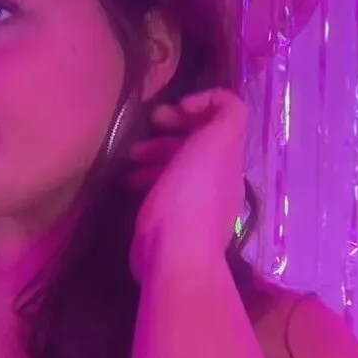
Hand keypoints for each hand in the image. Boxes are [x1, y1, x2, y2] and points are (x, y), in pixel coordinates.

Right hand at [126, 89, 247, 282]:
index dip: (199, 104)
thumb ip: (225, 114)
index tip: (171, 110)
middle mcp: (218, 177)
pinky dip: (147, 177)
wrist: (174, 254)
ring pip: (178, 163)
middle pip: (198, 140)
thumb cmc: (190, 194)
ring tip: (129, 157)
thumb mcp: (215, 142)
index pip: (224, 117)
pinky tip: (128, 182)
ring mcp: (197, 201)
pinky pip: (164, 188)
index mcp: (228, 157)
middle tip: (144, 126)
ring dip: (154, 152)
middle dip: (171, 127)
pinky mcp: (174, 220)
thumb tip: (208, 104)